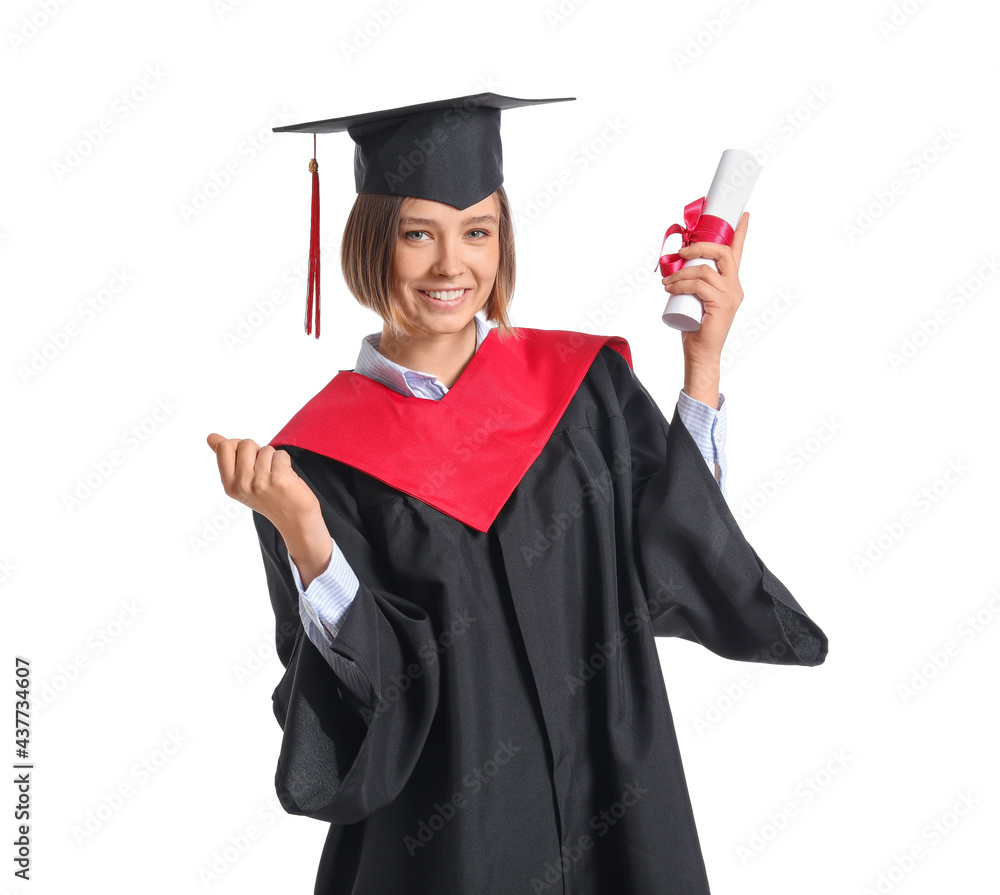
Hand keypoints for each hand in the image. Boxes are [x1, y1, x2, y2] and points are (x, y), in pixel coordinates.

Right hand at [206, 434, 321, 532]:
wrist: (295, 520)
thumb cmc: (270, 497)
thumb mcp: (243, 482)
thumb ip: (226, 458)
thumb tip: (211, 437)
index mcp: (229, 484)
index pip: (223, 447)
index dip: (238, 446)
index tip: (248, 459)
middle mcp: (242, 484)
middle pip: (245, 443)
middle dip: (258, 451)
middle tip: (265, 471)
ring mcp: (260, 482)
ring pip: (266, 449)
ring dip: (274, 458)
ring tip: (276, 476)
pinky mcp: (279, 478)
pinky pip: (281, 454)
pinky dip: (285, 462)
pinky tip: (286, 477)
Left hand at [661, 212, 748, 406]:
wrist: (701, 352)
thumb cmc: (695, 327)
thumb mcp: (694, 299)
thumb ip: (693, 283)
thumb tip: (676, 266)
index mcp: (731, 283)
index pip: (737, 253)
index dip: (741, 233)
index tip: (743, 214)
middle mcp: (735, 287)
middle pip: (723, 253)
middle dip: (700, 248)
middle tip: (681, 253)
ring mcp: (730, 295)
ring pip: (705, 271)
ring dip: (681, 273)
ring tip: (666, 283)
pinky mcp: (722, 305)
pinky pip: (699, 285)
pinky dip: (681, 284)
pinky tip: (670, 289)